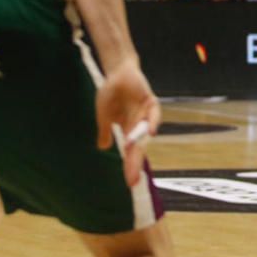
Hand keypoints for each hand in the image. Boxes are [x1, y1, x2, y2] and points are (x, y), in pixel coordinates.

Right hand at [96, 63, 160, 186]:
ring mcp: (146, 114)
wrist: (118, 72)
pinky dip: (153, 122)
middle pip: (139, 148)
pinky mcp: (151, 102)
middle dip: (135, 164)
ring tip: (133, 160)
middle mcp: (140, 125)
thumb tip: (102, 148)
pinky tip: (151, 132)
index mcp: (129, 130)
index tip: (129, 184)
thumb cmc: (111, 94)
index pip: (131, 153)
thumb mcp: (104, 115)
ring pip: (146, 134)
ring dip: (140, 146)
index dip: (130, 167)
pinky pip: (154, 114)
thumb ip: (105, 131)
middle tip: (133, 181)